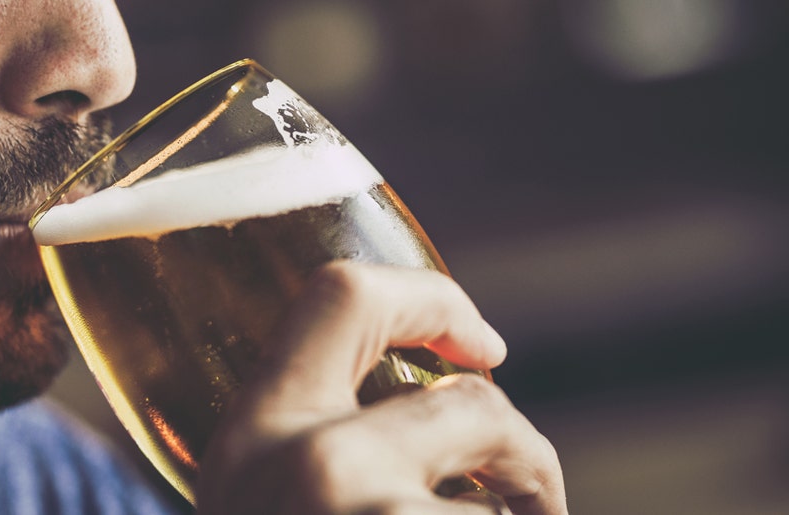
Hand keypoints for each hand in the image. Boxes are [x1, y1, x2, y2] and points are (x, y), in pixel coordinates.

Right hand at [195, 262, 566, 514]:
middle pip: (473, 404)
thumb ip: (301, 452)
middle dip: (526, 453)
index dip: (435, 298)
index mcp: (252, 434)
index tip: (486, 346)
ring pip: (505, 498)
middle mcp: (311, 463)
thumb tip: (414, 438)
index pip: (344, 294)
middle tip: (539, 500)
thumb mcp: (249, 503)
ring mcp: (374, 512)